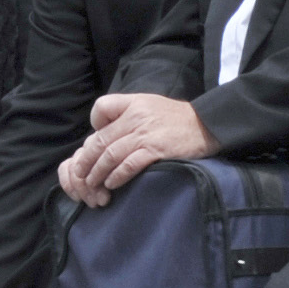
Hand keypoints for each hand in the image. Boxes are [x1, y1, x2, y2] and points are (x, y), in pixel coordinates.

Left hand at [63, 90, 213, 205]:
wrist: (207, 126)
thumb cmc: (177, 119)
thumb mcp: (151, 105)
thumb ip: (129, 113)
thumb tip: (106, 130)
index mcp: (133, 103)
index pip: (102, 108)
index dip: (94, 125)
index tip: (94, 141)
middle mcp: (136, 117)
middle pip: (100, 139)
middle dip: (86, 159)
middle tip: (80, 173)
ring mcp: (145, 135)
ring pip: (111, 155)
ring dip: (98, 172)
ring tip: (93, 183)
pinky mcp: (156, 150)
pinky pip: (129, 165)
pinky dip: (117, 176)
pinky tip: (112, 184)